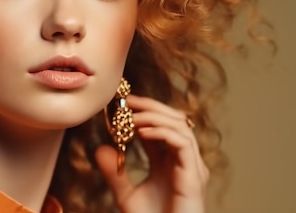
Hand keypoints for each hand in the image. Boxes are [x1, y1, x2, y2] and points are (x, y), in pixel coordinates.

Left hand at [95, 95, 208, 212]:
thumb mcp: (126, 195)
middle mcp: (185, 162)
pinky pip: (182, 143)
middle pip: (175, 120)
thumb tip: (100, 148)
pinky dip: (162, 132)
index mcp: (172, 162)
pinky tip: (142, 131)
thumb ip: (114, 172)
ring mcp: (193, 168)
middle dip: (150, 106)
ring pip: (181, 126)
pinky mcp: (195, 177)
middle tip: (126, 100)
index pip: (162, 126)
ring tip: (131, 114)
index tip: (121, 103)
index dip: (144, 111)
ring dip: (155, 115)